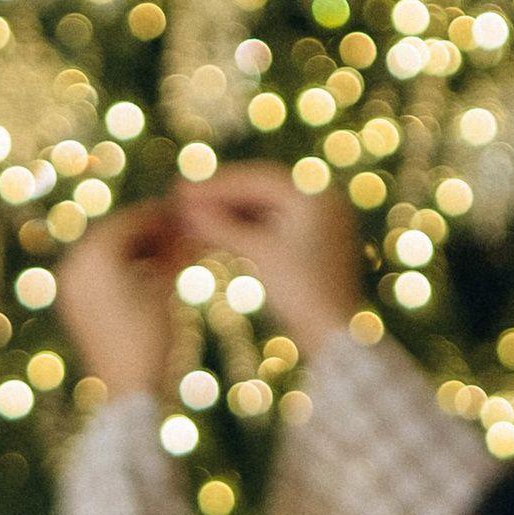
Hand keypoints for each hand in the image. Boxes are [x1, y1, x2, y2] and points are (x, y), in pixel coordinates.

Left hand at [55, 201, 183, 398]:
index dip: (158, 217)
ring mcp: (69, 288)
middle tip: (177, 233)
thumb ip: (173, 252)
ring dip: (137, 251)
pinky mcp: (74, 307)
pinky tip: (150, 275)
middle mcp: (73, 267)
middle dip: (146, 233)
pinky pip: (97, 276)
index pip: (128, 221)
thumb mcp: (165, 290)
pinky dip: (123, 270)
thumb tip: (187, 228)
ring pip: (105, 255)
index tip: (183, 214)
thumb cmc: (150, 340)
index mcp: (92, 257)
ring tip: (170, 255)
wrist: (128, 391)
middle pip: (113, 236)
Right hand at [178, 167, 362, 352]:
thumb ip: (221, 226)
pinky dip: (245, 234)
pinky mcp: (313, 246)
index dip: (215, 186)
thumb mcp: (257, 253)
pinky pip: (273, 230)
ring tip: (193, 223)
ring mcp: (320, 223)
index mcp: (315, 194)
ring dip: (228, 218)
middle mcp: (322, 201)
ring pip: (264, 212)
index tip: (181, 190)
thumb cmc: (300, 291)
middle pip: (260, 193)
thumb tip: (186, 206)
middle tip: (182, 202)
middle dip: (220, 201)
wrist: (332, 335)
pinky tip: (215, 238)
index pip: (256, 179)